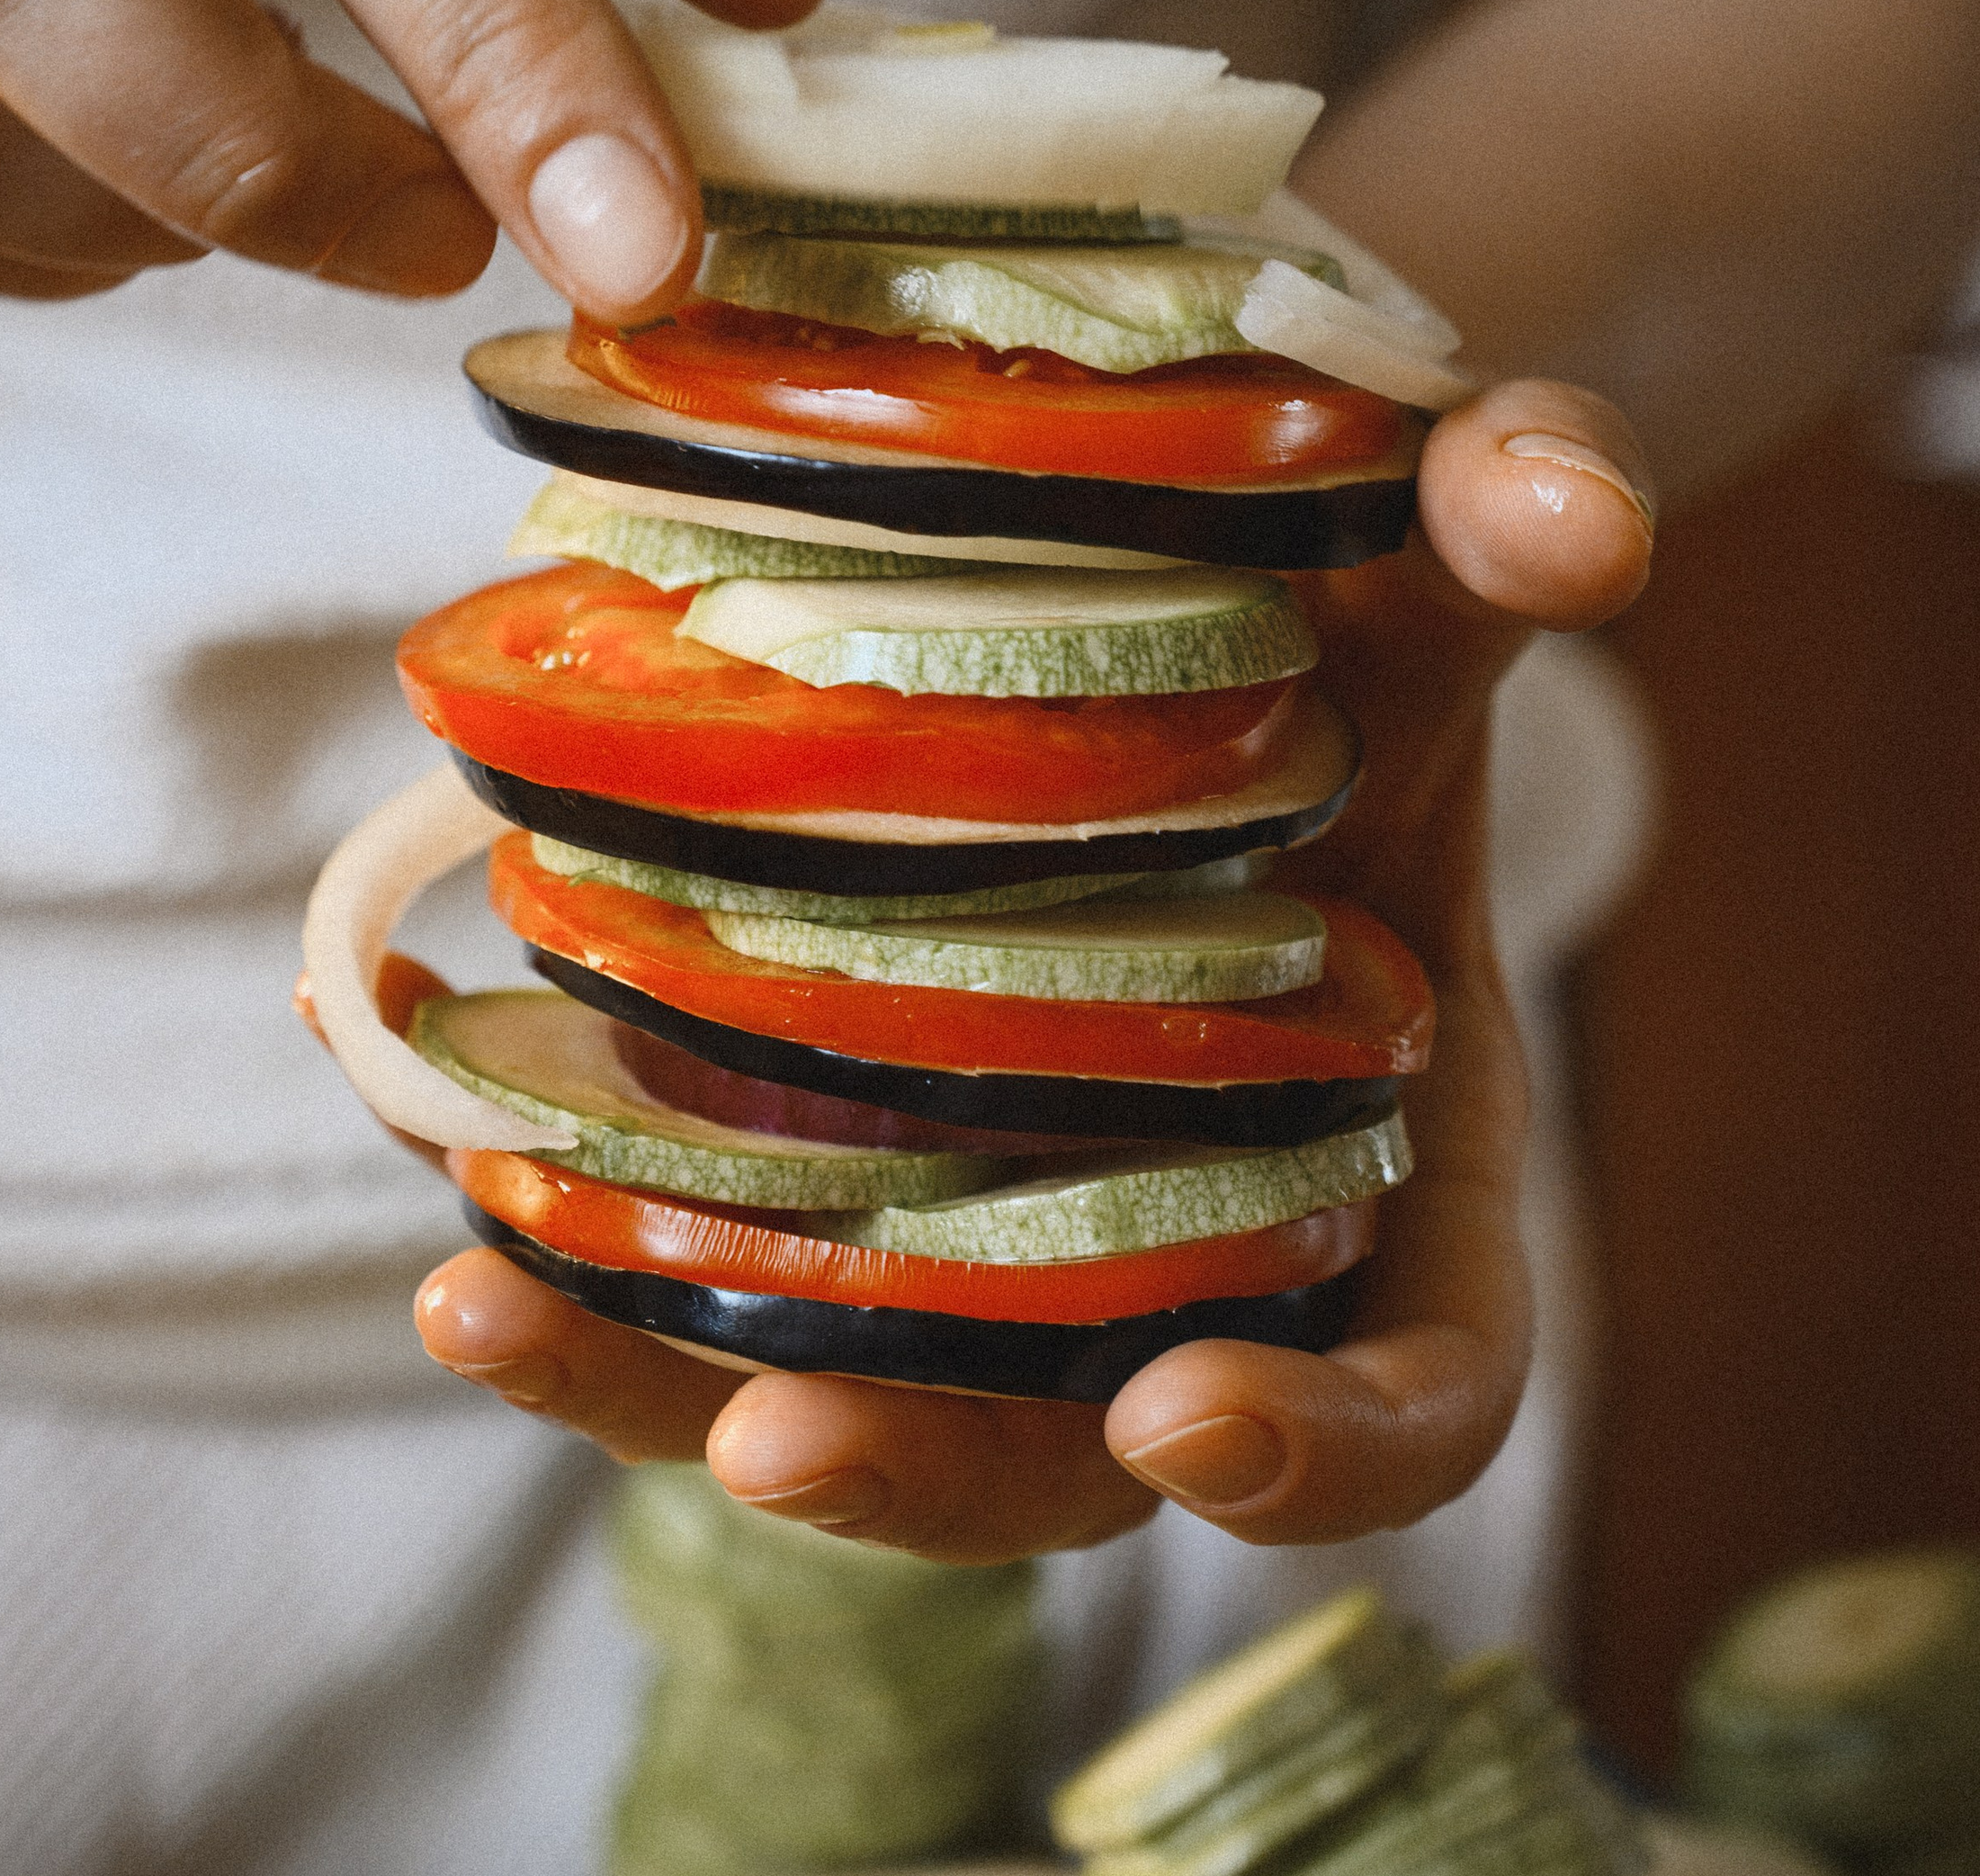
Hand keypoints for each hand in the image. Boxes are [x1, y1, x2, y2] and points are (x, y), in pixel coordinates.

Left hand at [415, 376, 1653, 1560]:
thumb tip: (1575, 510)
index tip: (1187, 1418)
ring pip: (832, 1360)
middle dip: (918, 1470)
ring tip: (480, 1300)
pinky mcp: (811, 1109)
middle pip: (1063, 1440)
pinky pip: (688, 1204)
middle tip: (763, 1437)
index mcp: (1380, 1155)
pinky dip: (549, 1168)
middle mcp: (1166, 1222)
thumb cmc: (1334, 602)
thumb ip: (1511, 514)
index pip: (1413, 1384)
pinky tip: (404, 1053)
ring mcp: (970, 1187)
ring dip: (647, 1372)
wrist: (1175, 579)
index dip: (1327, 1455)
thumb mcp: (1424, 552)